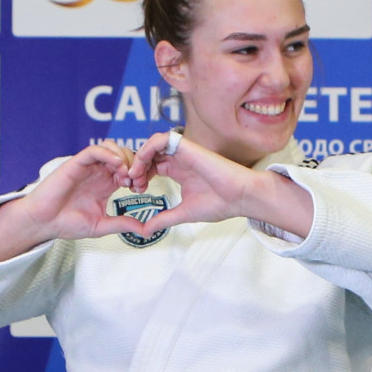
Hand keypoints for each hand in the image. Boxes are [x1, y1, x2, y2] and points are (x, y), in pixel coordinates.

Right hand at [0, 140, 151, 259]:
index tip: (140, 189)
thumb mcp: (101, 225)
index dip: (138, 176)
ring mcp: (88, 167)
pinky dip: (107, 153)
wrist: (44, 223)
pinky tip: (115, 165)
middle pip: (123, 155)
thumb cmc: (67, 223)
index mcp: (106, 185)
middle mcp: (98, 173)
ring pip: (110, 148)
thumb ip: (122, 224)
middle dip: (134, 164)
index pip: (128, 170)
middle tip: (134, 181)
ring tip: (125, 174)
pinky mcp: (76, 164)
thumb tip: (145, 230)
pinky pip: (94, 150)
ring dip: (122, 157)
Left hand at [128, 130, 313, 237]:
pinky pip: (161, 139)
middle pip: (149, 154)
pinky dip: (147, 149)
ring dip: (139, 157)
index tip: (136, 190)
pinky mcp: (187, 147)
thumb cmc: (220, 204)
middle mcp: (179, 160)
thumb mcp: (183, 213)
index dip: (139, 175)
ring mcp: (183, 152)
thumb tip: (145, 231)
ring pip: (152, 144)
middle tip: (130, 183)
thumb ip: (163, 219)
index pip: (152, 166)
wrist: (240, 197)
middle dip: (135, 167)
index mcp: (178, 171)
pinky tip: (143, 166)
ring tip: (134, 175)